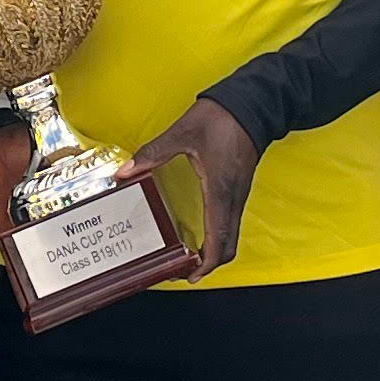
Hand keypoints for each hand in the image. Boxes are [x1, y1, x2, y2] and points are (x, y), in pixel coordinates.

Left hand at [132, 96, 262, 275]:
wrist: (253, 104)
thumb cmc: (222, 119)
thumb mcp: (183, 134)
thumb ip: (153, 153)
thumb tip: (125, 172)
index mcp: (219, 190)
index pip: (219, 240)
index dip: (206, 264)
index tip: (189, 276)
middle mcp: (232, 198)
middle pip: (228, 246)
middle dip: (208, 265)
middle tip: (183, 270)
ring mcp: (238, 195)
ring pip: (231, 236)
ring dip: (213, 251)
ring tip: (187, 257)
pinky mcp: (238, 189)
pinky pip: (230, 222)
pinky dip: (217, 236)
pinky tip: (198, 232)